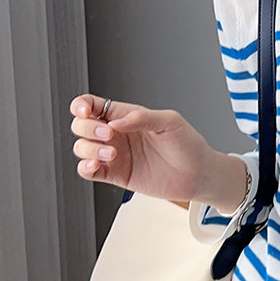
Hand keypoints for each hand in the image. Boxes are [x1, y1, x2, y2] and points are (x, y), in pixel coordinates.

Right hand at [69, 94, 216, 204]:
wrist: (198, 174)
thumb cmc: (187, 144)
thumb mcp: (169, 121)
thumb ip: (142, 117)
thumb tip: (116, 122)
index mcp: (126, 116)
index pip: (92, 105)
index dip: (81, 106)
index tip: (85, 112)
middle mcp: (116, 134)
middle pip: (81, 126)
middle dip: (87, 128)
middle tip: (110, 135)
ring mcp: (114, 155)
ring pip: (81, 148)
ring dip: (89, 149)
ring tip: (111, 154)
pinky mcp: (116, 175)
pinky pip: (88, 171)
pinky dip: (85, 168)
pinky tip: (96, 166)